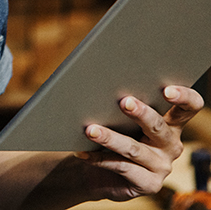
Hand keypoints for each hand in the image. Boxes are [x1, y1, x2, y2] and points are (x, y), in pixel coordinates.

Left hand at [76, 85, 203, 199]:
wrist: (98, 171)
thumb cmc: (112, 135)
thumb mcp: (121, 120)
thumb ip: (123, 107)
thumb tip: (103, 87)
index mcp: (171, 124)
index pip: (188, 107)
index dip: (183, 97)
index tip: (166, 90)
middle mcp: (171, 145)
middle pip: (159, 126)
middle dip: (141, 113)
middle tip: (124, 102)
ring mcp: (162, 166)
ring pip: (134, 148)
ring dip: (110, 138)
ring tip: (90, 130)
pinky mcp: (149, 184)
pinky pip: (122, 167)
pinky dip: (99, 158)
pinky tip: (84, 153)